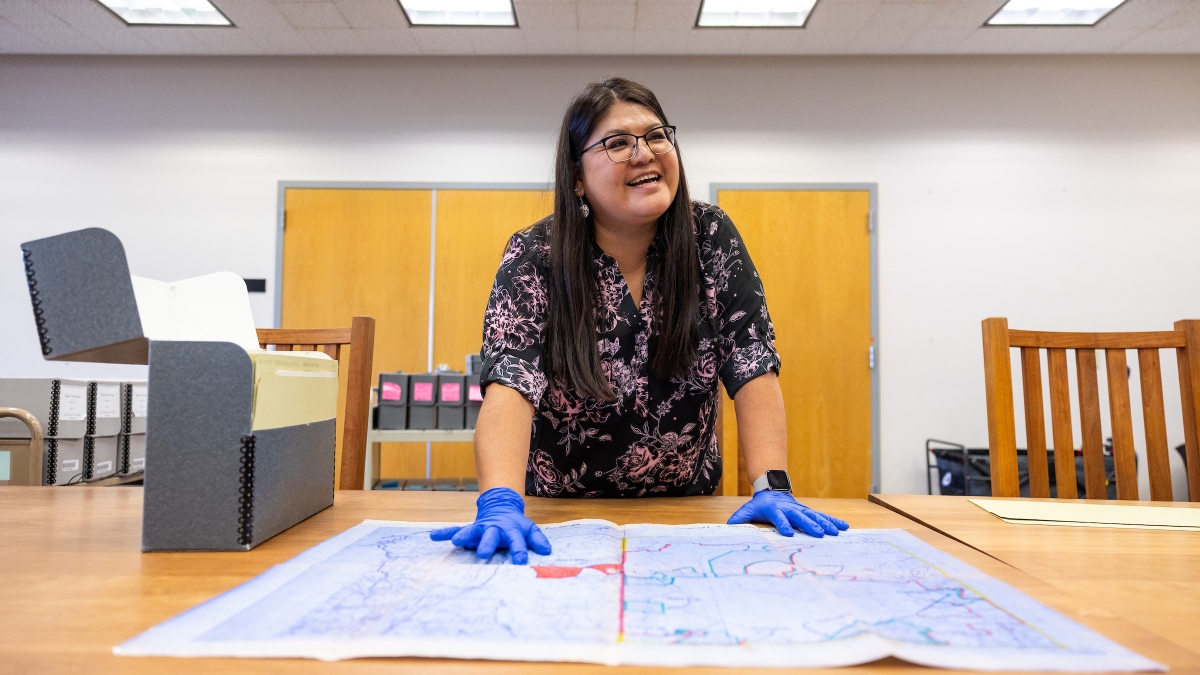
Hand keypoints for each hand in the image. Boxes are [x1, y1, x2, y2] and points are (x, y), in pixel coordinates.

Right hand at [430, 487, 551, 563]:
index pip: (516, 541)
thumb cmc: (516, 525)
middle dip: (487, 544)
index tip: (520, 560)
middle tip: (483, 554)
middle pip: (491, 536)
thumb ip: (538, 539)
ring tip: (455, 541)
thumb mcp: (530, 530)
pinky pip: (455, 530)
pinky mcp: (470, 530)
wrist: (501, 508)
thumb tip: (547, 550)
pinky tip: (433, 536)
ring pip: (472, 531)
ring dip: (464, 536)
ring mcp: (480, 528)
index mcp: (510, 530)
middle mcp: (494, 529)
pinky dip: (445, 533)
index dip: (519, 550)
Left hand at [727, 490, 848, 537]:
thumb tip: (729, 523)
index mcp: (776, 510)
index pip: (779, 517)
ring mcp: (801, 510)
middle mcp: (791, 509)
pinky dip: (833, 521)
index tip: (788, 533)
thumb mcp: (749, 509)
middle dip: (810, 525)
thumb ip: (741, 516)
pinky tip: (844, 527)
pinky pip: (822, 516)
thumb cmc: (761, 504)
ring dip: (826, 524)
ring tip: (836, 532)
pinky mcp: (809, 511)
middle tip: (819, 534)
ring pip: (815, 516)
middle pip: (801, 517)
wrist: (773, 490)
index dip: (783, 524)